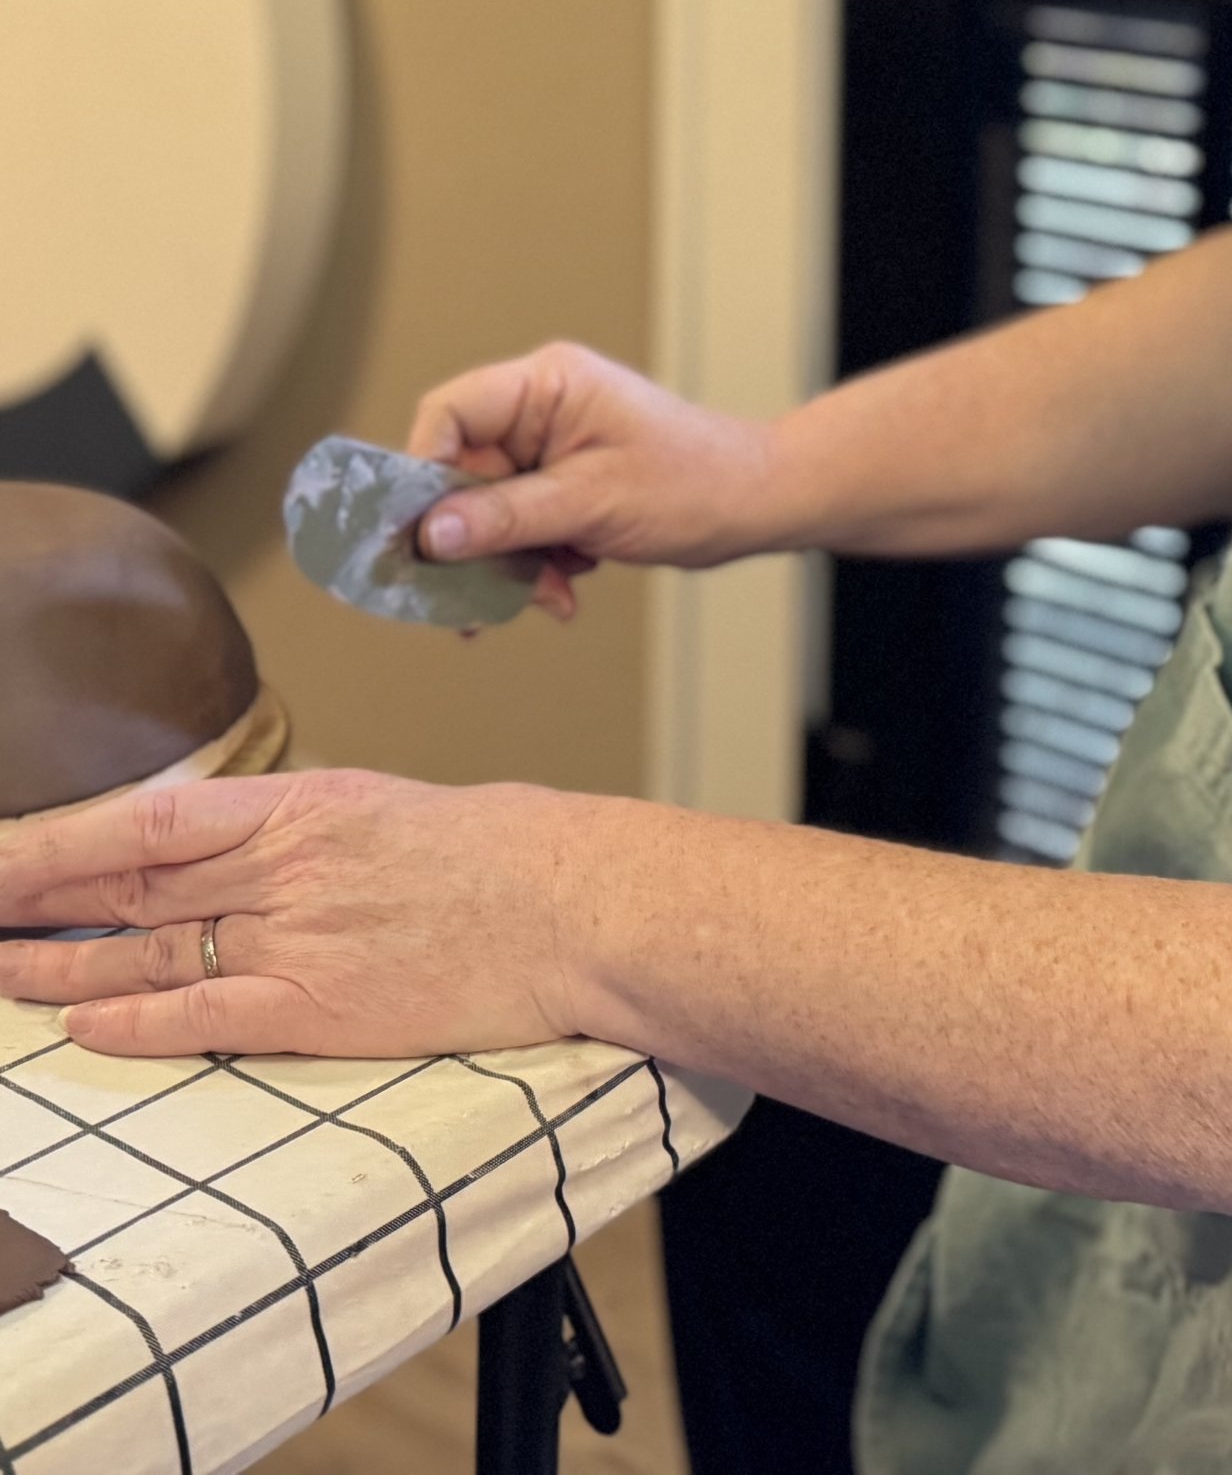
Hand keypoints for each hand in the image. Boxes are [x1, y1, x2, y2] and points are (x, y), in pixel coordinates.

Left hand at [0, 772, 605, 1058]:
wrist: (581, 904)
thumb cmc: (514, 854)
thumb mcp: (397, 810)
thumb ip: (313, 834)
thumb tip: (252, 856)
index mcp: (310, 803)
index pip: (151, 820)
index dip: (62, 840)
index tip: (2, 852)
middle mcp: (290, 866)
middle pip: (132, 886)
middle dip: (38, 899)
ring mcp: (302, 937)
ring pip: (149, 949)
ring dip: (60, 964)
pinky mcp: (323, 1008)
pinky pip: (202, 1013)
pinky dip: (133, 1018)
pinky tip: (81, 1020)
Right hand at [407, 342, 780, 614]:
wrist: (757, 504)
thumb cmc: (695, 484)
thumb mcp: (593, 504)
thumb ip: (506, 518)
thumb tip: (428, 536)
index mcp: (547, 384)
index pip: (448, 414)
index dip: (424, 473)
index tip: (423, 535)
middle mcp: (541, 408)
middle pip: (460, 473)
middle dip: (475, 540)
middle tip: (479, 596)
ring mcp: (552, 447)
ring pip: (487, 510)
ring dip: (509, 562)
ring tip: (549, 593)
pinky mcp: (564, 482)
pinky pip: (519, 525)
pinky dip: (534, 562)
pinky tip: (566, 585)